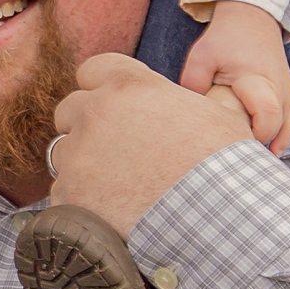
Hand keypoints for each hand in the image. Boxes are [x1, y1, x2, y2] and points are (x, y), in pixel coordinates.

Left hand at [48, 51, 256, 235]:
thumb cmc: (225, 166)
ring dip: (83, 165)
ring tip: (116, 187)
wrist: (216, 219)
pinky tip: (111, 214)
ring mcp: (77, 154)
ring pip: (64, 152)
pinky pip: (64, 193)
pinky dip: (81, 202)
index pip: (93, 69)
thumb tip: (193, 105)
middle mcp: (95, 112)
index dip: (102, 88)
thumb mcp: (220, 116)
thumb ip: (191, 102)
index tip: (114, 107)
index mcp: (129, 85)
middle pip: (70, 110)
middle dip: (87, 126)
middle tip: (115, 151)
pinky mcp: (68, 194)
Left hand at [178, 1, 289, 152]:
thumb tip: (189, 115)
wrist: (251, 19)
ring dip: (270, 146)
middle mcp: (280, 90)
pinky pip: (288, 124)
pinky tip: (266, 154)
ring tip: (249, 165)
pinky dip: (278, 139)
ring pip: (286, 131)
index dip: (254, 135)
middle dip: (258, 147)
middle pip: (278, 130)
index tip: (233, 143)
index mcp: (259, 80)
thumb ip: (193, 83)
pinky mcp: (289, 97)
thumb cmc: (225, 39)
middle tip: (236, 164)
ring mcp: (288, 94)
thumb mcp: (202, 55)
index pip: (267, 116)